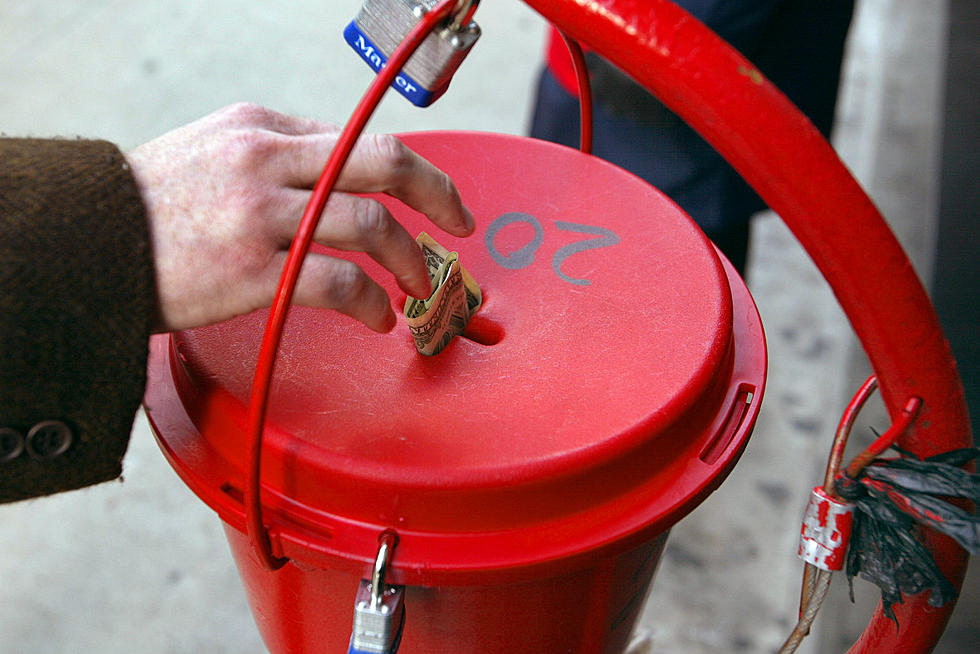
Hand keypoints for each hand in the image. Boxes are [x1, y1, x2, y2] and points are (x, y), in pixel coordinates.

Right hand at [126, 102, 474, 332]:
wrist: (88, 242)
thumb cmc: (152, 205)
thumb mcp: (212, 150)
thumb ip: (275, 157)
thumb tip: (337, 175)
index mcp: (264, 126)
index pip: (357, 139)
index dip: (404, 171)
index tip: (426, 197)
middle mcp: (269, 159)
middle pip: (383, 160)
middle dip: (436, 192)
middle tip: (460, 222)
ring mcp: (262, 212)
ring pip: (370, 223)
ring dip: (411, 258)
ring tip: (418, 285)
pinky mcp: (253, 268)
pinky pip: (339, 281)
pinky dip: (372, 301)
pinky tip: (378, 316)